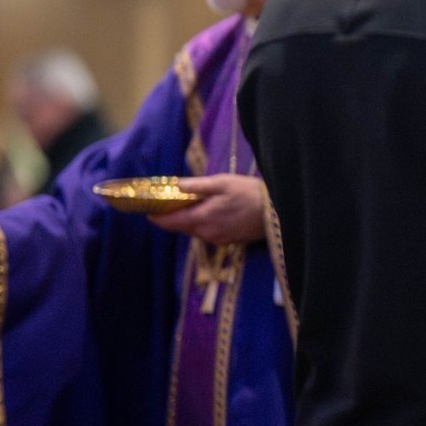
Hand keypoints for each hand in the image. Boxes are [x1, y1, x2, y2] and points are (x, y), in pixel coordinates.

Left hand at [147, 174, 265, 245]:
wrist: (278, 212)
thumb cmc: (250, 193)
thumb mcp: (223, 182)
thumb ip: (197, 186)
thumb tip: (176, 186)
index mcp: (201, 218)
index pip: (170, 222)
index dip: (156, 217)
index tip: (148, 209)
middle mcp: (206, 234)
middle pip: (181, 227)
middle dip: (172, 217)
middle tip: (169, 202)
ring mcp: (217, 240)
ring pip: (194, 231)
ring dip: (189, 220)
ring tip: (192, 205)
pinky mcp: (228, 242)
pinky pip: (208, 233)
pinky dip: (203, 224)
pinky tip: (211, 212)